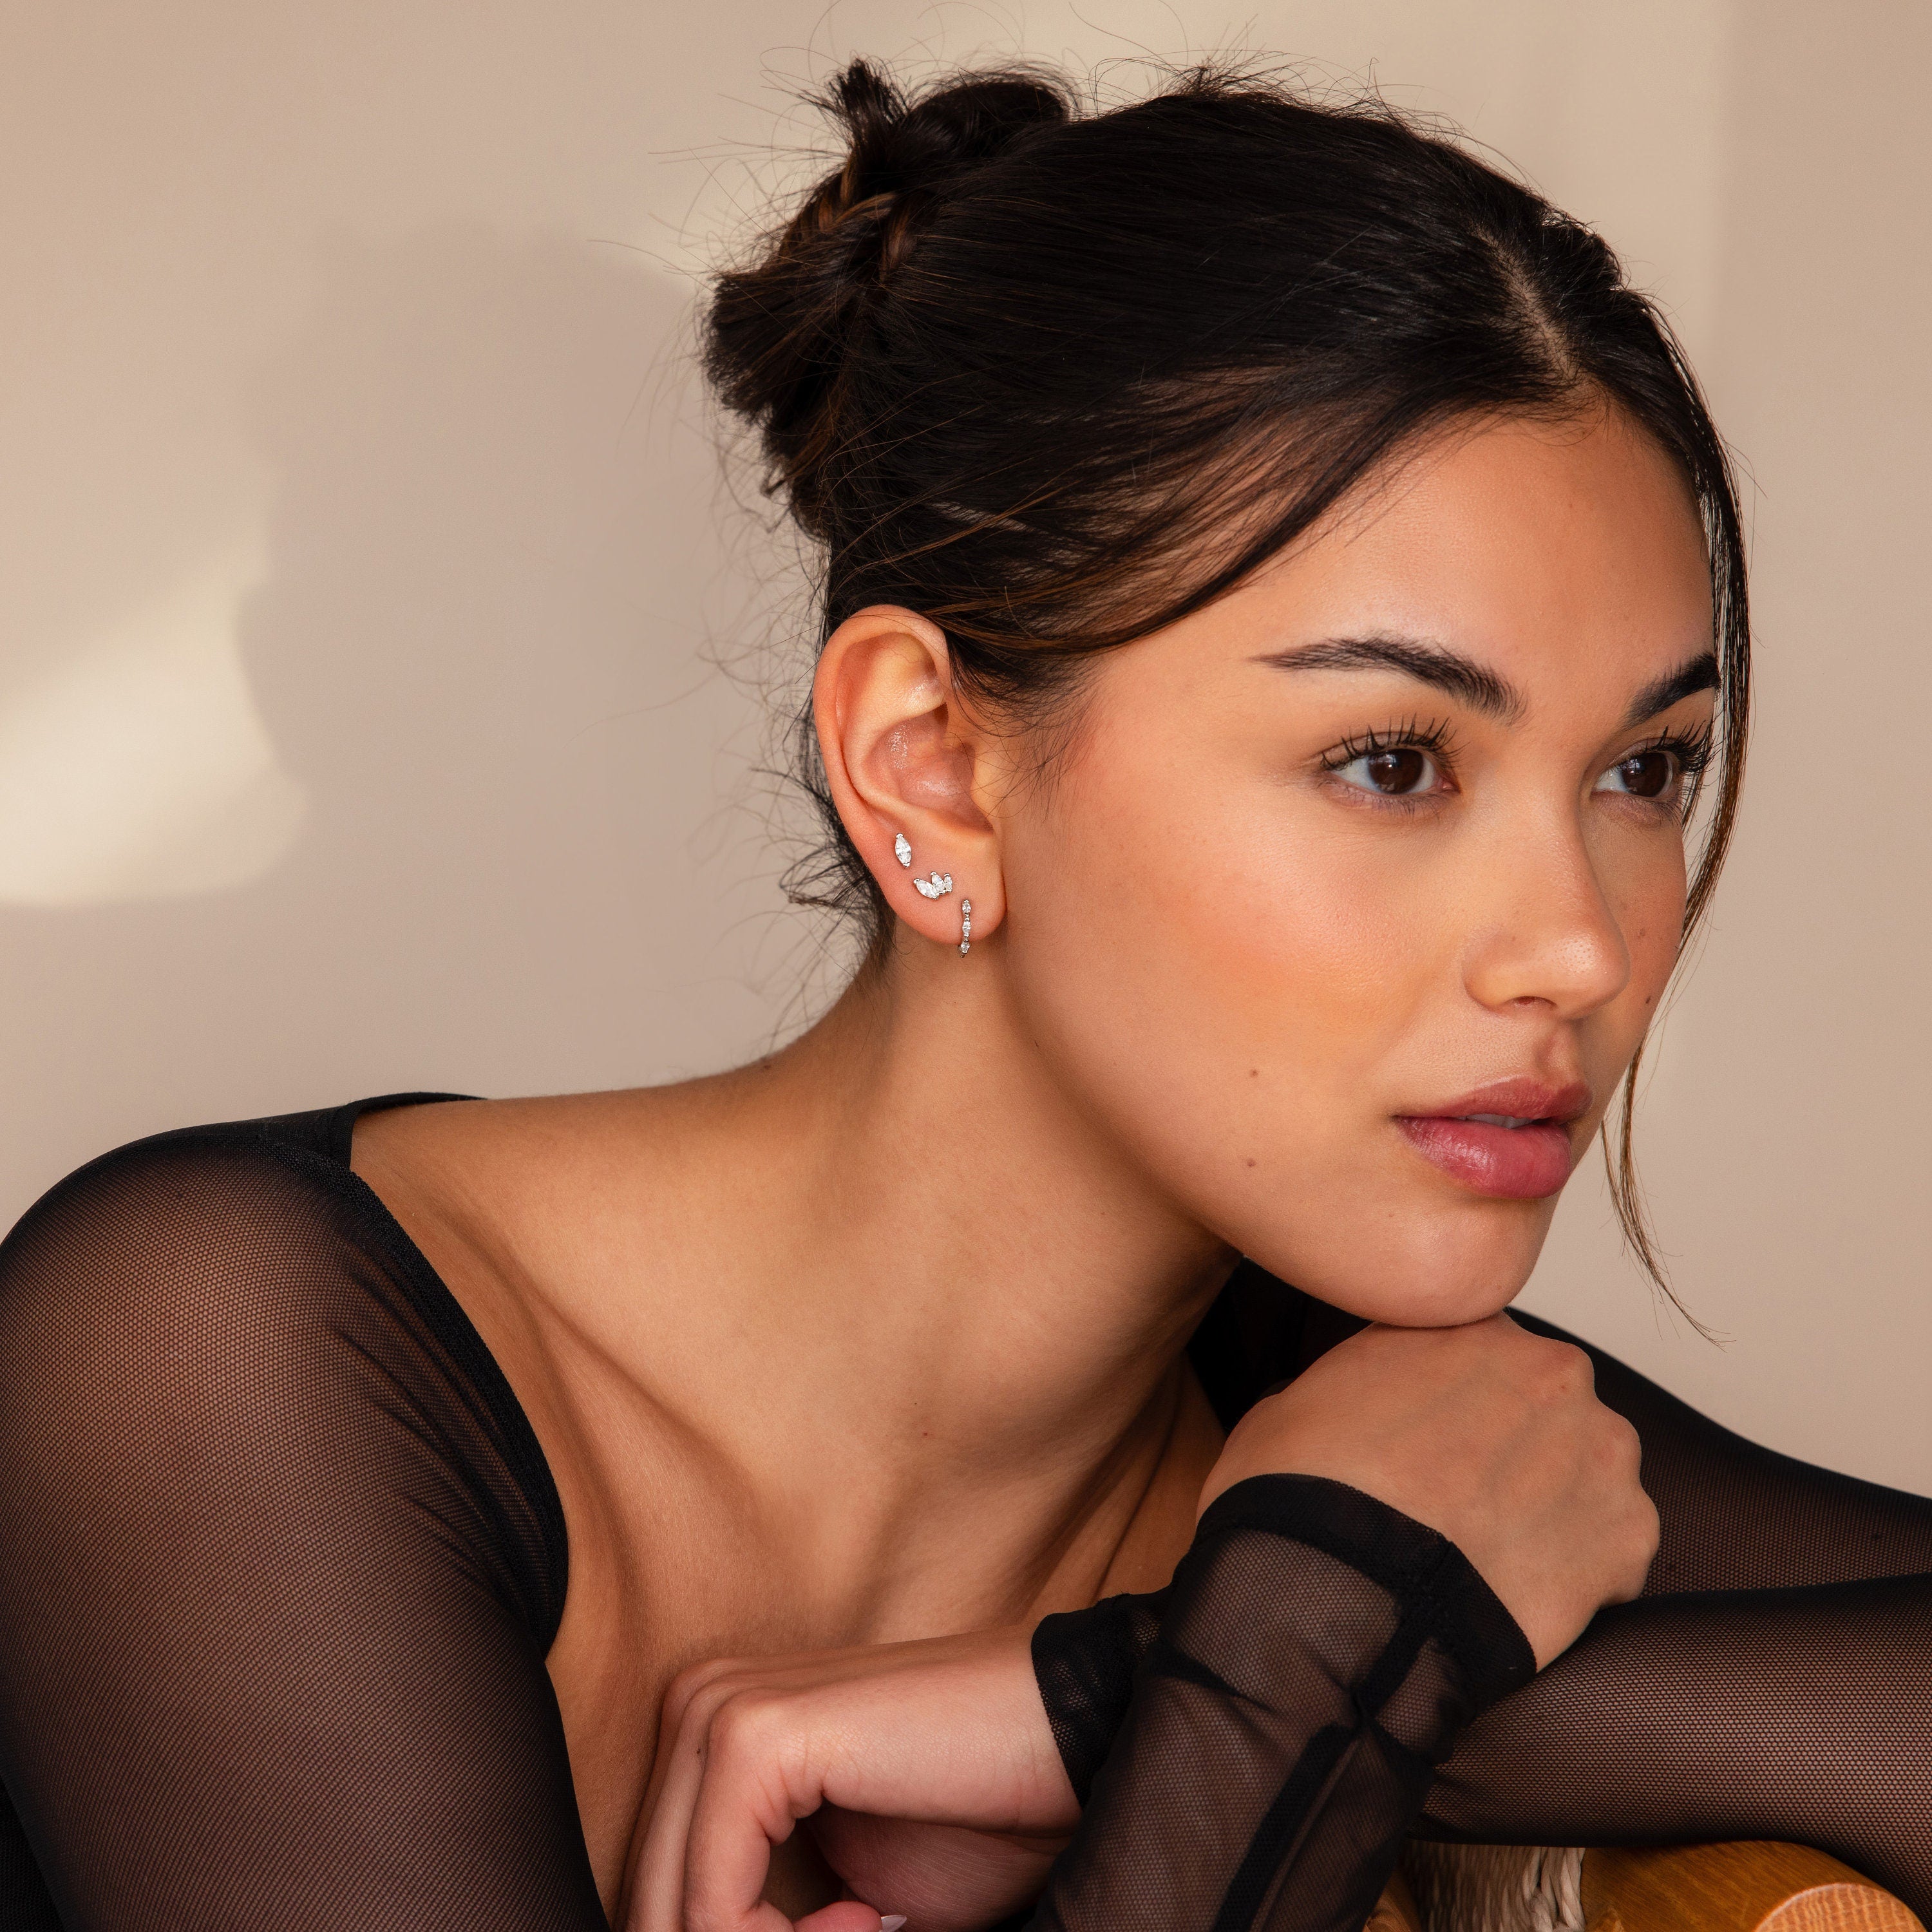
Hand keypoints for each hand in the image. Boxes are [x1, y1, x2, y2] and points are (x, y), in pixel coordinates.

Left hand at [621, 1624, 1078, 1931]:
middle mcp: (698, 1702)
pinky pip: (708, 1902)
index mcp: (712, 1729)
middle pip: (650, 1903)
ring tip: (864, 1931)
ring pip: (668, 1910)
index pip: (655, 1889)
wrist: (1073, 1740)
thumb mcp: (840, 1896)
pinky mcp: (754, 1734)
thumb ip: (761, 1924)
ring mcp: (720, 1709)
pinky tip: (867, 1919)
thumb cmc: (978, 1816)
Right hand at [1198, 1314, 1656, 1666]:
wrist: (1334, 1600)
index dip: (1451, 1402)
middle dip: (1513, 1448)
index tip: (1429, 1443)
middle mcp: (1550, 1368)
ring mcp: (1600, 1449)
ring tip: (1489, 1553)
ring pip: (1588, 1469)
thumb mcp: (1299, 1397)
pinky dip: (1582, 1571)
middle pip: (1544, 1403)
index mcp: (1469, 1322)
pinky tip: (1517, 1591)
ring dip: (1553, 1503)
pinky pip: (1615, 1546)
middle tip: (1457, 1501)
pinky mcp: (1629, 1533)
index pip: (1477, 1352)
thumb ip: (1363, 1379)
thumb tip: (1360, 1407)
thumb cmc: (1298, 1494)